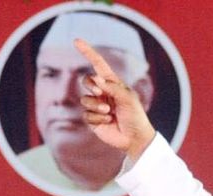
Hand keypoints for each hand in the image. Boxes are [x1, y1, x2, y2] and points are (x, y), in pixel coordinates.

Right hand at [74, 39, 156, 160]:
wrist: (135, 137)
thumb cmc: (135, 116)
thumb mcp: (128, 98)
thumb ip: (112, 87)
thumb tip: (96, 79)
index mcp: (112, 83)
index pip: (98, 64)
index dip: (87, 52)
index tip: (76, 41)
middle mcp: (102, 92)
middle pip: (87, 80)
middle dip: (91, 85)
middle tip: (100, 93)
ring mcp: (96, 106)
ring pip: (85, 100)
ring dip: (97, 106)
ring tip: (109, 112)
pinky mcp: (92, 119)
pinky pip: (86, 115)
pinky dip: (97, 118)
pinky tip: (108, 122)